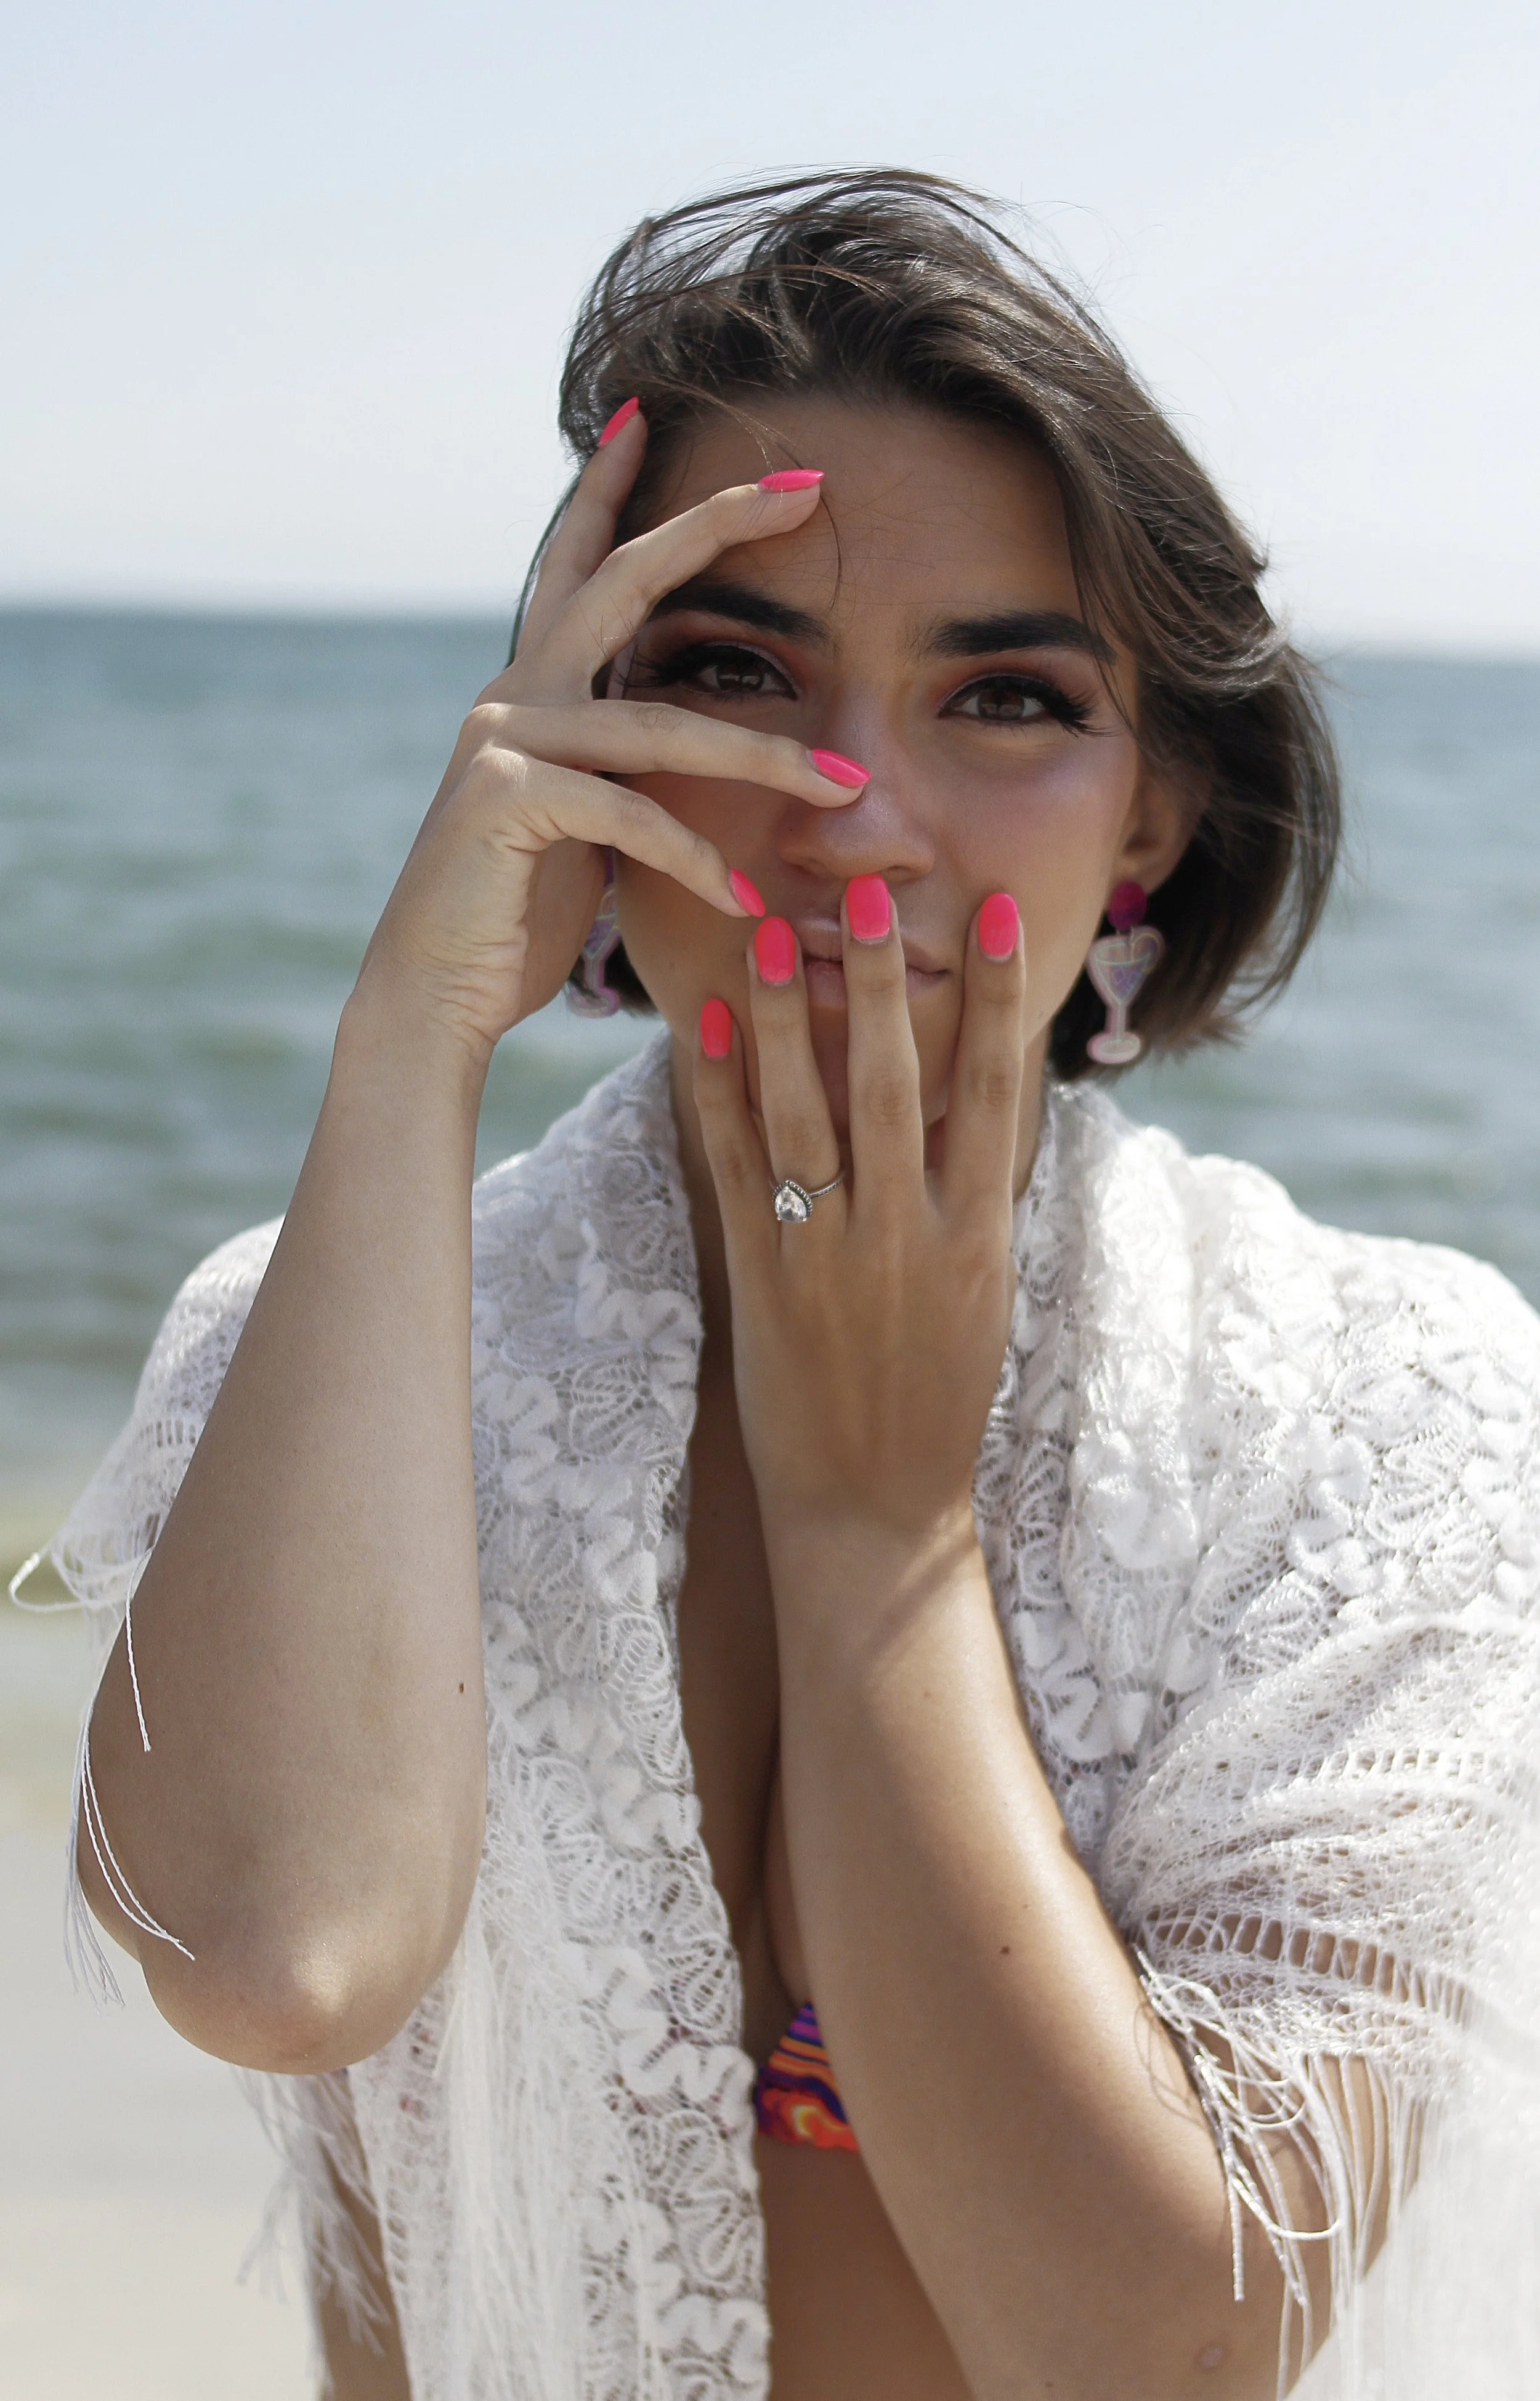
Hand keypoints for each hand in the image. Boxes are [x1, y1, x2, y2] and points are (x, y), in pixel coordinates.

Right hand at [352, 412, 858, 1061]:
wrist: (434, 992)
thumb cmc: (516, 917)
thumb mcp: (586, 826)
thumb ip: (622, 769)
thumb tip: (680, 740)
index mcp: (533, 692)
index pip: (578, 566)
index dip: (611, 488)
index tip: (653, 414)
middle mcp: (514, 696)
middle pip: (623, 581)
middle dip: (714, 526)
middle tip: (802, 487)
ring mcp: (504, 740)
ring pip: (660, 723)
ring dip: (765, 757)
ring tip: (844, 788)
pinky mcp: (507, 799)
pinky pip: (632, 815)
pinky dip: (698, 859)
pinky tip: (744, 901)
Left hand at [693, 881, 1027, 1553]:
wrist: (876, 1507)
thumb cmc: (938, 1396)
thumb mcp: (982, 1291)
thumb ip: (971, 1191)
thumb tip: (979, 1088)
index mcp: (978, 1238)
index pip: (995, 1092)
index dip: (994, 998)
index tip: (995, 912)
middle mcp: (908, 1240)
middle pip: (895, 1087)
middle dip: (883, 986)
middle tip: (868, 898)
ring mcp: (832, 1261)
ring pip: (806, 1117)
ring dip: (786, 1021)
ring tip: (771, 935)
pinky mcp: (764, 1284)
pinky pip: (737, 1171)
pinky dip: (719, 1097)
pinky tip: (704, 1028)